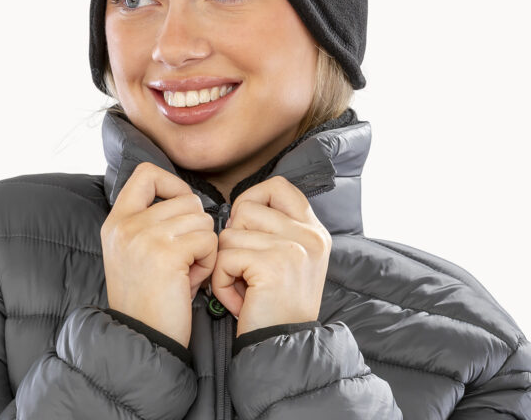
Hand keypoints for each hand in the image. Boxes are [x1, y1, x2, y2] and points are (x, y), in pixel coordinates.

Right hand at [100, 162, 217, 347]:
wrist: (142, 340)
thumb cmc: (150, 297)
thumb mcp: (139, 251)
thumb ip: (155, 221)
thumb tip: (191, 200)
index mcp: (117, 221)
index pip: (146, 173)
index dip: (172, 184)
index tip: (181, 208)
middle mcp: (126, 225)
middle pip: (186, 199)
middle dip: (196, 227)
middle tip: (185, 257)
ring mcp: (144, 237)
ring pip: (201, 219)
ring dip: (204, 245)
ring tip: (188, 270)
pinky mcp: (166, 254)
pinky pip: (208, 240)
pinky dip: (208, 260)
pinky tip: (192, 280)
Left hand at [210, 176, 331, 336]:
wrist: (284, 349)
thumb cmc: (274, 306)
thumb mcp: (285, 260)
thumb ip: (270, 230)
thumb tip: (234, 211)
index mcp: (313, 230)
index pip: (279, 186)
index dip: (253, 198)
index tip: (245, 224)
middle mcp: (309, 234)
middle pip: (245, 208)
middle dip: (233, 238)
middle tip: (244, 269)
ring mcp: (294, 247)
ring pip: (229, 234)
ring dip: (225, 263)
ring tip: (243, 287)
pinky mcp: (273, 265)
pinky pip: (225, 258)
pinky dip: (221, 282)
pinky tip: (239, 300)